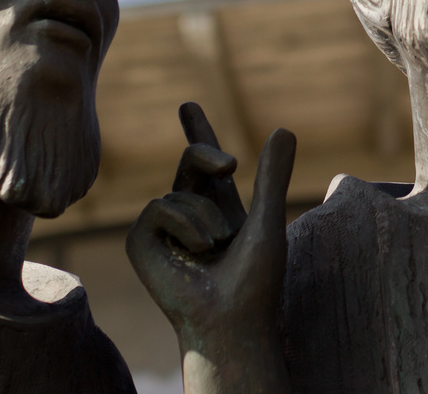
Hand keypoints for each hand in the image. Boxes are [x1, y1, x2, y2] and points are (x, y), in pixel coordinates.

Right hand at [126, 103, 296, 362]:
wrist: (231, 320)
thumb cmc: (255, 281)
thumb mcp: (268, 220)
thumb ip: (273, 176)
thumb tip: (285, 128)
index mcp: (222, 209)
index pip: (207, 165)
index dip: (198, 134)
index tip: (187, 106)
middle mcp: (191, 214)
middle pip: (190, 159)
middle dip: (203, 149)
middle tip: (229, 164)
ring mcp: (164, 228)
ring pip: (180, 187)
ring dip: (207, 216)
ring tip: (218, 247)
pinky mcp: (142, 241)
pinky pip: (160, 206)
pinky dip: (185, 225)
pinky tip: (197, 252)